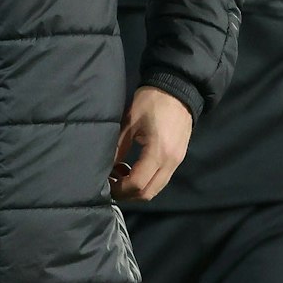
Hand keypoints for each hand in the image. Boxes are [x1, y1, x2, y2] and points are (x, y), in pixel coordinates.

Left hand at [111, 86, 193, 201]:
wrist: (178, 89)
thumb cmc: (151, 102)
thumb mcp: (129, 122)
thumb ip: (117, 147)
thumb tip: (104, 167)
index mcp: (159, 152)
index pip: (137, 183)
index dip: (119, 189)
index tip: (105, 184)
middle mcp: (171, 162)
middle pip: (148, 193)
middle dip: (127, 193)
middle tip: (110, 184)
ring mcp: (177, 161)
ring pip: (156, 188)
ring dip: (137, 188)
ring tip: (119, 175)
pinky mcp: (178, 158)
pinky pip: (161, 179)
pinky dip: (146, 180)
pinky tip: (131, 168)